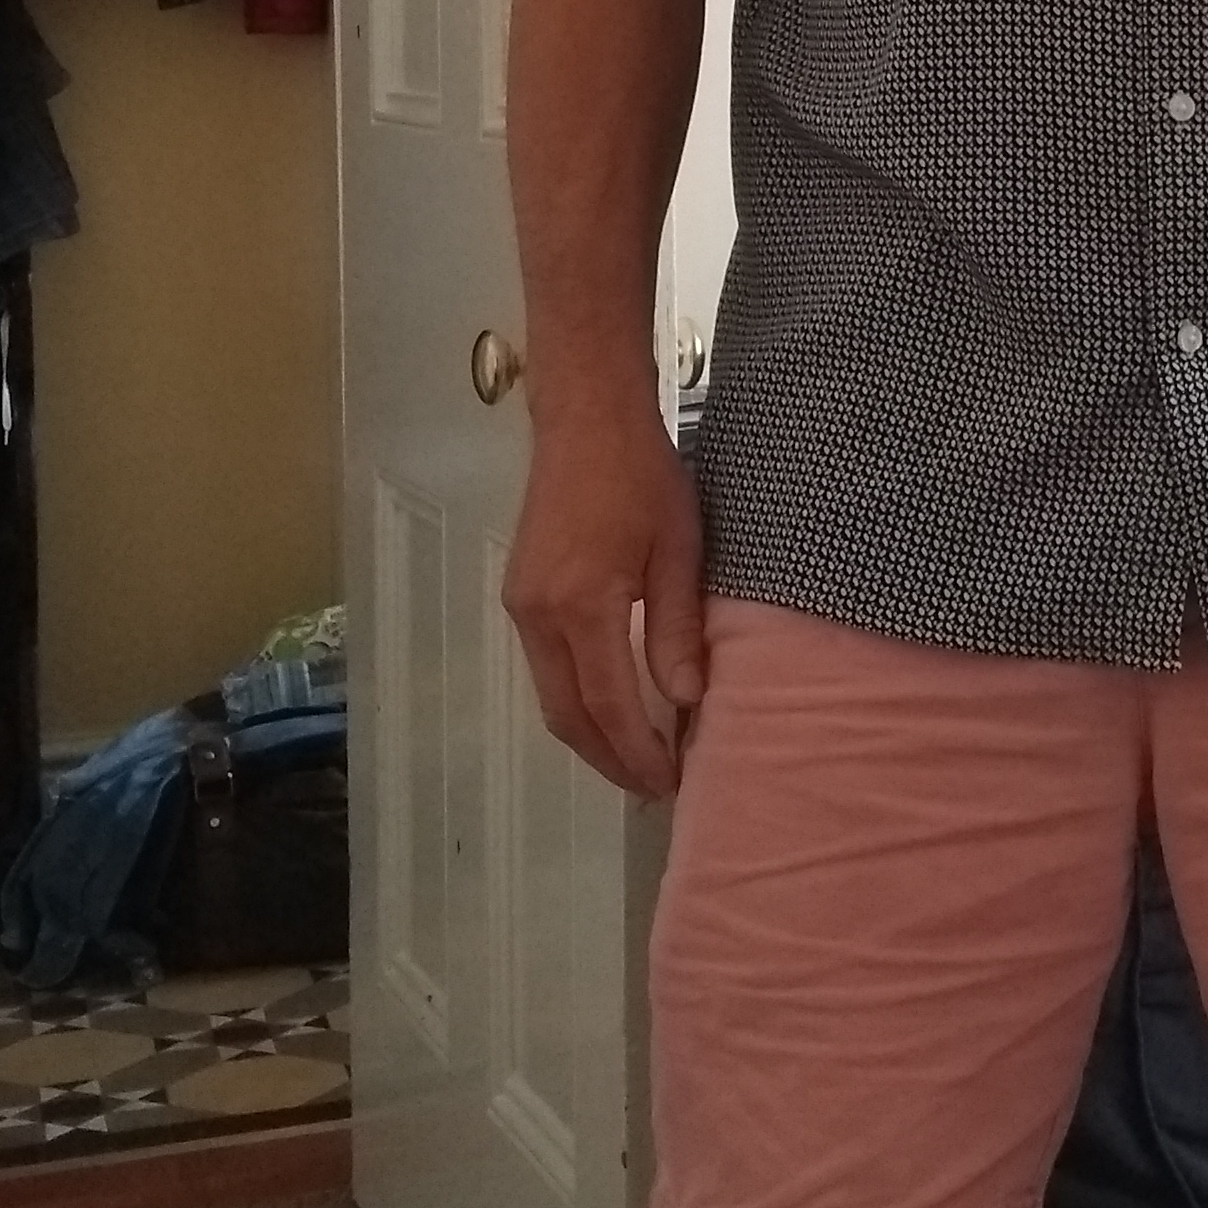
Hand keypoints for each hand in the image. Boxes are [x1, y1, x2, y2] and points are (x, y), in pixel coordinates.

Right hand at [501, 398, 705, 802]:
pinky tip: (612, 707)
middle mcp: (539, 615)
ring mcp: (522, 606)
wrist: (586, 420)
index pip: (608, 704)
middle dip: (609, 759)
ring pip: (550, 696)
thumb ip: (678, 629)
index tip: (670, 782)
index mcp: (582, 605)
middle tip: (654, 787)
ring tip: (638, 758)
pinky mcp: (521, 595)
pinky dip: (577, 700)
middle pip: (567, 715)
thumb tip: (686, 701)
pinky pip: (545, 668)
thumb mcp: (679, 549)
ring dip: (590, 734)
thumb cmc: (644, 476)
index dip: (637, 751)